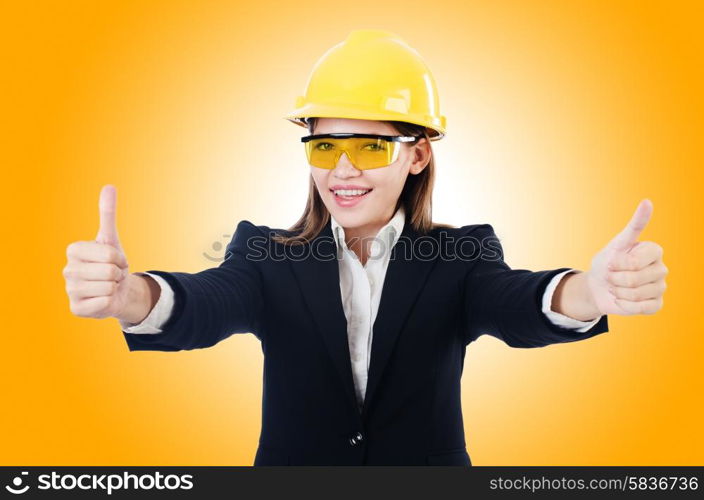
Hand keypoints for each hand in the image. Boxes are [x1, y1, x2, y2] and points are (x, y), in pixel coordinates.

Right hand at [64, 184, 134, 318]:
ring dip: (115, 287)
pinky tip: (103, 299)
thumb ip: (107, 213)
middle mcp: (67, 270)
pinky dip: (110, 301)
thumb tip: (109, 186)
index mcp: (73, 250)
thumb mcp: (111, 238)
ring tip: (109, 285)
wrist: (116, 290)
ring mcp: (70, 290)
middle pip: (110, 271)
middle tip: (113, 275)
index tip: (114, 260)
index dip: (119, 258)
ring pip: (108, 287)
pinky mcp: (76, 309)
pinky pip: (104, 302)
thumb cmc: (112, 263)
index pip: (110, 254)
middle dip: (118, 273)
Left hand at [585, 199, 667, 315]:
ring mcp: (660, 287)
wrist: (599, 286)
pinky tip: (622, 298)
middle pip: (634, 279)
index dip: (616, 264)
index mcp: (654, 251)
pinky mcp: (656, 304)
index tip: (612, 261)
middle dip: (614, 278)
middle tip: (612, 276)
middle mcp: (661, 268)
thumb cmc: (607, 262)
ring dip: (617, 291)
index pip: (634, 261)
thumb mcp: (616, 244)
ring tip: (616, 286)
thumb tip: (648, 201)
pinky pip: (639, 307)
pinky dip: (624, 304)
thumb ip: (634, 226)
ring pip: (635, 295)